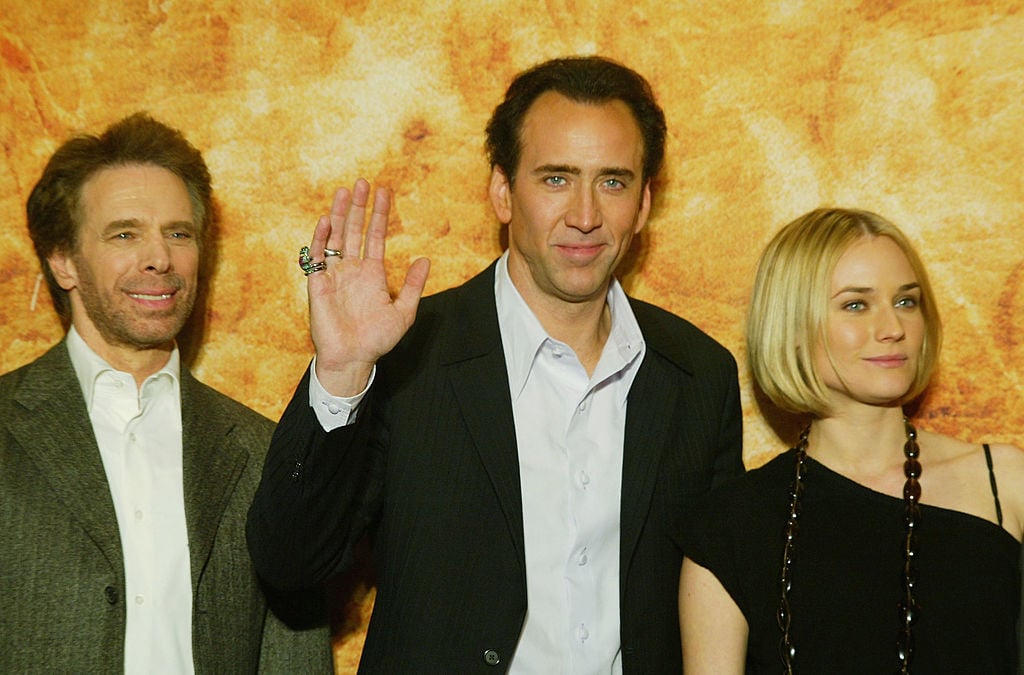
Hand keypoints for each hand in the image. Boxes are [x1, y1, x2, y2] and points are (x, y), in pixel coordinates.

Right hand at [306, 179, 429, 395]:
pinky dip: (321, 238)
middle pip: (355, 230)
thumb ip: (413, 286)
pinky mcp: (318, 284)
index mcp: (372, 274)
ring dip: (340, 214)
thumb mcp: (403, 312)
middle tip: (363, 182)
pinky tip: (328, 220)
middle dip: (360, 206)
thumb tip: (425, 259)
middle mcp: (352, 269)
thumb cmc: (377, 340)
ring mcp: (335, 274)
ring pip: (336, 237)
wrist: (353, 358)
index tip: (384, 192)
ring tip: (345, 191)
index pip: (376, 236)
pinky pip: (317, 256)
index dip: (380, 214)